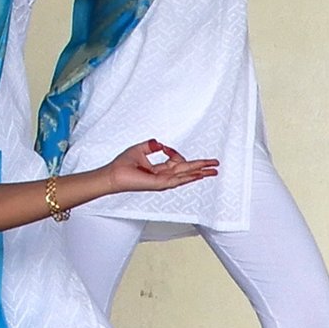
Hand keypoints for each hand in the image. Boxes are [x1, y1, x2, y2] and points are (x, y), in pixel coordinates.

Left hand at [103, 140, 218, 193]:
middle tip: (216, 165)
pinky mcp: (159, 184)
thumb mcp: (139, 150)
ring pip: (186, 176)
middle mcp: (163, 177)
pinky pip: (177, 180)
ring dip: (200, 173)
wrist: (113, 174)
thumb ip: (150, 146)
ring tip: (213, 171)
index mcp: (159, 170)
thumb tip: (160, 143)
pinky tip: (199, 174)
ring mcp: (163, 182)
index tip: (166, 147)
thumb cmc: (122, 165)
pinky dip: (189, 177)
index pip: (177, 163)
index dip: (176, 153)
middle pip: (187, 171)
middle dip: (202, 167)